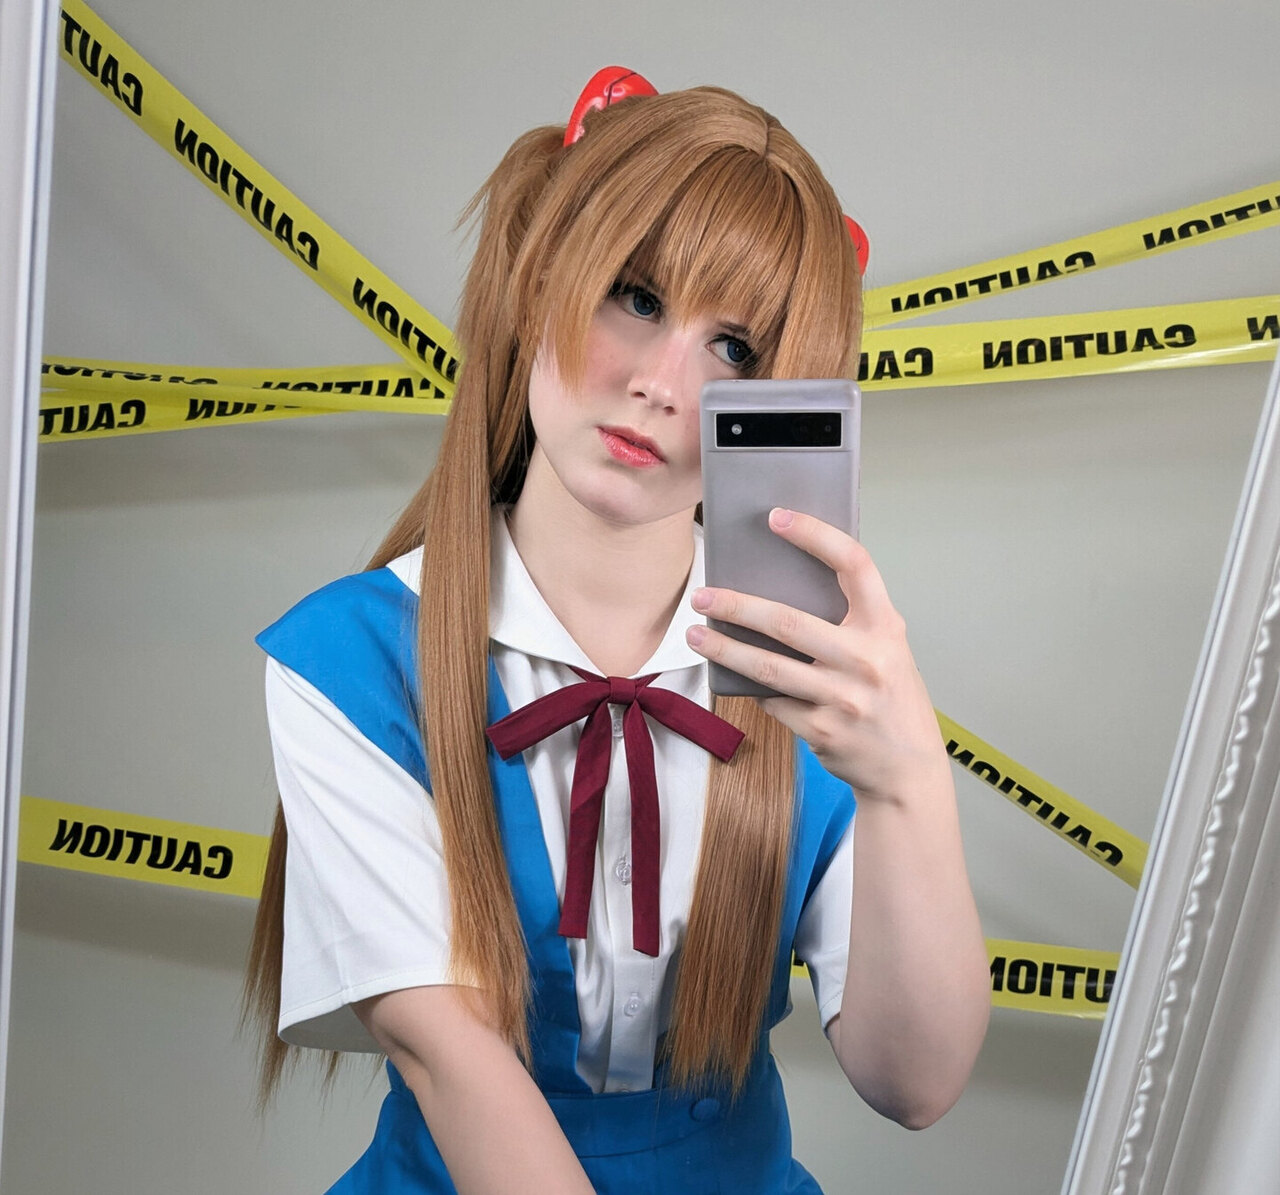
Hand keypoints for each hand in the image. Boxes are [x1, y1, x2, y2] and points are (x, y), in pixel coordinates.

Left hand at [686, 508, 946, 802]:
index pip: (854, 564)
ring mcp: (843, 698)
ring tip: (697, 635)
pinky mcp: (821, 730)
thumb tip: (781, 587)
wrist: (908, 769)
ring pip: (767, 667)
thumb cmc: (891, 698)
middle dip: (737, 606)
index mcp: (885, 627)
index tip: (776, 518)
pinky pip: (772, 701)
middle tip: (703, 596)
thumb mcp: (887, 650)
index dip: (814, 535)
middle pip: (787, 622)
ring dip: (725, 649)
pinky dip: (753, 688)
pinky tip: (738, 677)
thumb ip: (850, 622)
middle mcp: (866, 659)